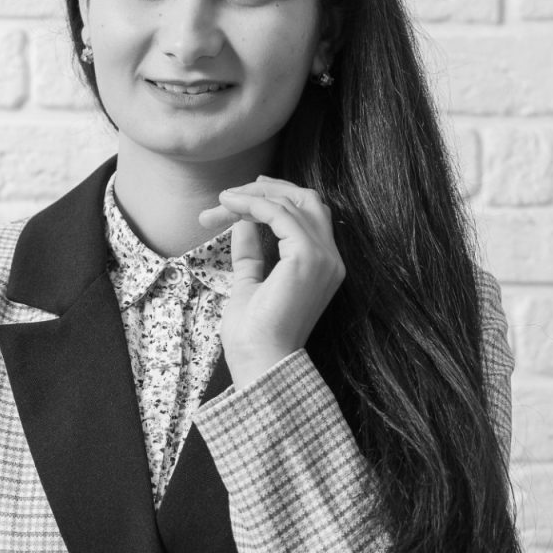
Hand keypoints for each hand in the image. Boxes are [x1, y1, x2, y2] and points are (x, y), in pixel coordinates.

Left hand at [198, 176, 344, 388]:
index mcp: (322, 267)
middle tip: (231, 193)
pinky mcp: (306, 256)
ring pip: (293, 202)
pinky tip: (230, 205)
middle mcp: (329, 259)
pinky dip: (253, 204)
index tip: (238, 200)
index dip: (273, 201)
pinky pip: (279, 213)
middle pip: (307, 201)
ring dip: (253, 196)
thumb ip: (251, 253)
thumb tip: (243, 223)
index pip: (306, 217)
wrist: (259, 362)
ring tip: (222, 201)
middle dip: (268, 190)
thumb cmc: (253, 336)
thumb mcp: (249, 284)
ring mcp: (322, 257)